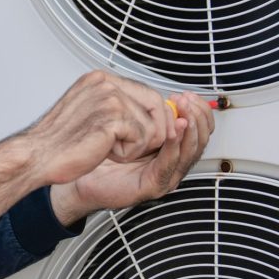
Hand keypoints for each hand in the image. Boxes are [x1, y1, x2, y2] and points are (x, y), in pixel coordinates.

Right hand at [27, 70, 174, 183]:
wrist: (37, 155)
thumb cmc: (58, 141)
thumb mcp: (90, 113)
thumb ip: (118, 107)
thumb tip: (151, 113)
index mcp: (99, 80)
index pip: (147, 92)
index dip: (156, 117)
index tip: (156, 134)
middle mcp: (106, 83)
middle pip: (157, 105)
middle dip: (155, 132)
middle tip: (133, 147)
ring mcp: (109, 98)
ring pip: (152, 126)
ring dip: (135, 146)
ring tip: (107, 148)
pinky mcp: (112, 117)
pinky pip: (141, 139)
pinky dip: (127, 153)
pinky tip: (103, 152)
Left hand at [49, 91, 214, 225]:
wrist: (79, 173)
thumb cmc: (100, 149)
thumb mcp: (128, 122)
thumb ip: (145, 111)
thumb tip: (161, 93)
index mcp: (168, 146)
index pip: (198, 127)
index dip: (199, 110)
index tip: (188, 95)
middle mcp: (170, 160)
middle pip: (200, 139)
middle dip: (197, 117)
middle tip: (187, 102)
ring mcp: (164, 174)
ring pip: (189, 152)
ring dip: (189, 131)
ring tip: (183, 115)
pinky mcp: (154, 185)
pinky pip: (169, 164)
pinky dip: (173, 147)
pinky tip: (171, 134)